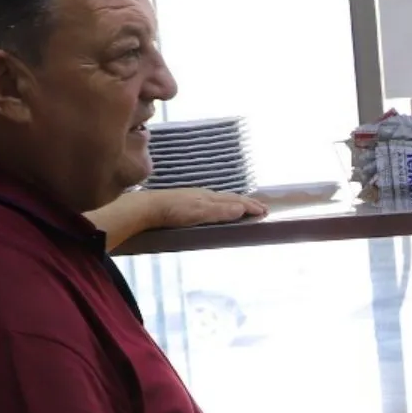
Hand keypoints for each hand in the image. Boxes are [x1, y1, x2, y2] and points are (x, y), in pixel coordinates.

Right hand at [87, 188, 267, 247]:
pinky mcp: (197, 208)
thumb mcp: (186, 212)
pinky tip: (241, 211)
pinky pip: (218, 209)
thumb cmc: (162, 211)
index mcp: (202, 198)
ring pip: (228, 202)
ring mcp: (201, 201)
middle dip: (249, 204)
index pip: (227, 200)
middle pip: (231, 199)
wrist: (146, 207)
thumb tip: (222, 215)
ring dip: (245, 205)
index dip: (243, 204)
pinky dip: (231, 209)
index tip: (258, 209)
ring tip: (260, 211)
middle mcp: (205, 197)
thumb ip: (200, 213)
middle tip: (265, 210)